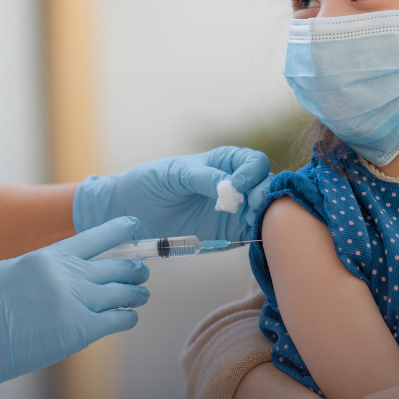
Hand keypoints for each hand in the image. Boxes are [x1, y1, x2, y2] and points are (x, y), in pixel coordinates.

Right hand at [0, 216, 150, 398]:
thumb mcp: (2, 270)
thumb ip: (35, 266)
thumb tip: (52, 266)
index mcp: (46, 257)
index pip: (94, 237)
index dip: (118, 230)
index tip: (133, 226)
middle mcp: (65, 275)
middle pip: (114, 266)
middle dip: (132, 268)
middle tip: (141, 270)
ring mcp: (74, 303)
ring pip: (121, 293)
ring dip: (135, 293)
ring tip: (142, 294)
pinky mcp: (78, 332)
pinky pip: (116, 320)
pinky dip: (127, 318)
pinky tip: (130, 317)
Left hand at [73, 147, 272, 239]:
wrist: (131, 213)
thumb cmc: (151, 183)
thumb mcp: (175, 174)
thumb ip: (204, 178)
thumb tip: (230, 187)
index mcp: (225, 163)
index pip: (254, 162)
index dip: (253, 171)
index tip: (237, 185)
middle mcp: (237, 185)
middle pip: (267, 186)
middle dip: (266, 194)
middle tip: (254, 205)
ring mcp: (236, 211)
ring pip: (266, 211)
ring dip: (267, 215)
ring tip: (254, 221)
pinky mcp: (231, 234)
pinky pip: (254, 233)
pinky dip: (260, 234)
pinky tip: (254, 236)